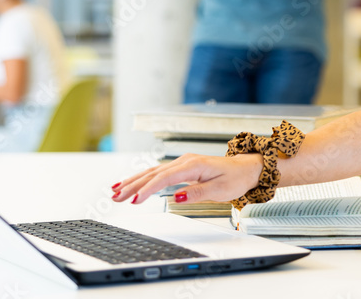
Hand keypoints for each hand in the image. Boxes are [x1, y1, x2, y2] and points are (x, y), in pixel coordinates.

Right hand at [111, 153, 262, 204]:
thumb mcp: (220, 189)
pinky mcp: (181, 167)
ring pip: (152, 171)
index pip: (165, 178)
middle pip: (153, 173)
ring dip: (133, 181)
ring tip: (115, 191)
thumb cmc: (235, 178)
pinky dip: (142, 178)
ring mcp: (182, 163)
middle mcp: (185, 161)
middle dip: (133, 185)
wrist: (244, 168)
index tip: (136, 199)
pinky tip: (130, 183)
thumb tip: (177, 196)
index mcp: (194, 165)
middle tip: (115, 197)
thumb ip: (197, 193)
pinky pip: (157, 172)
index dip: (149, 189)